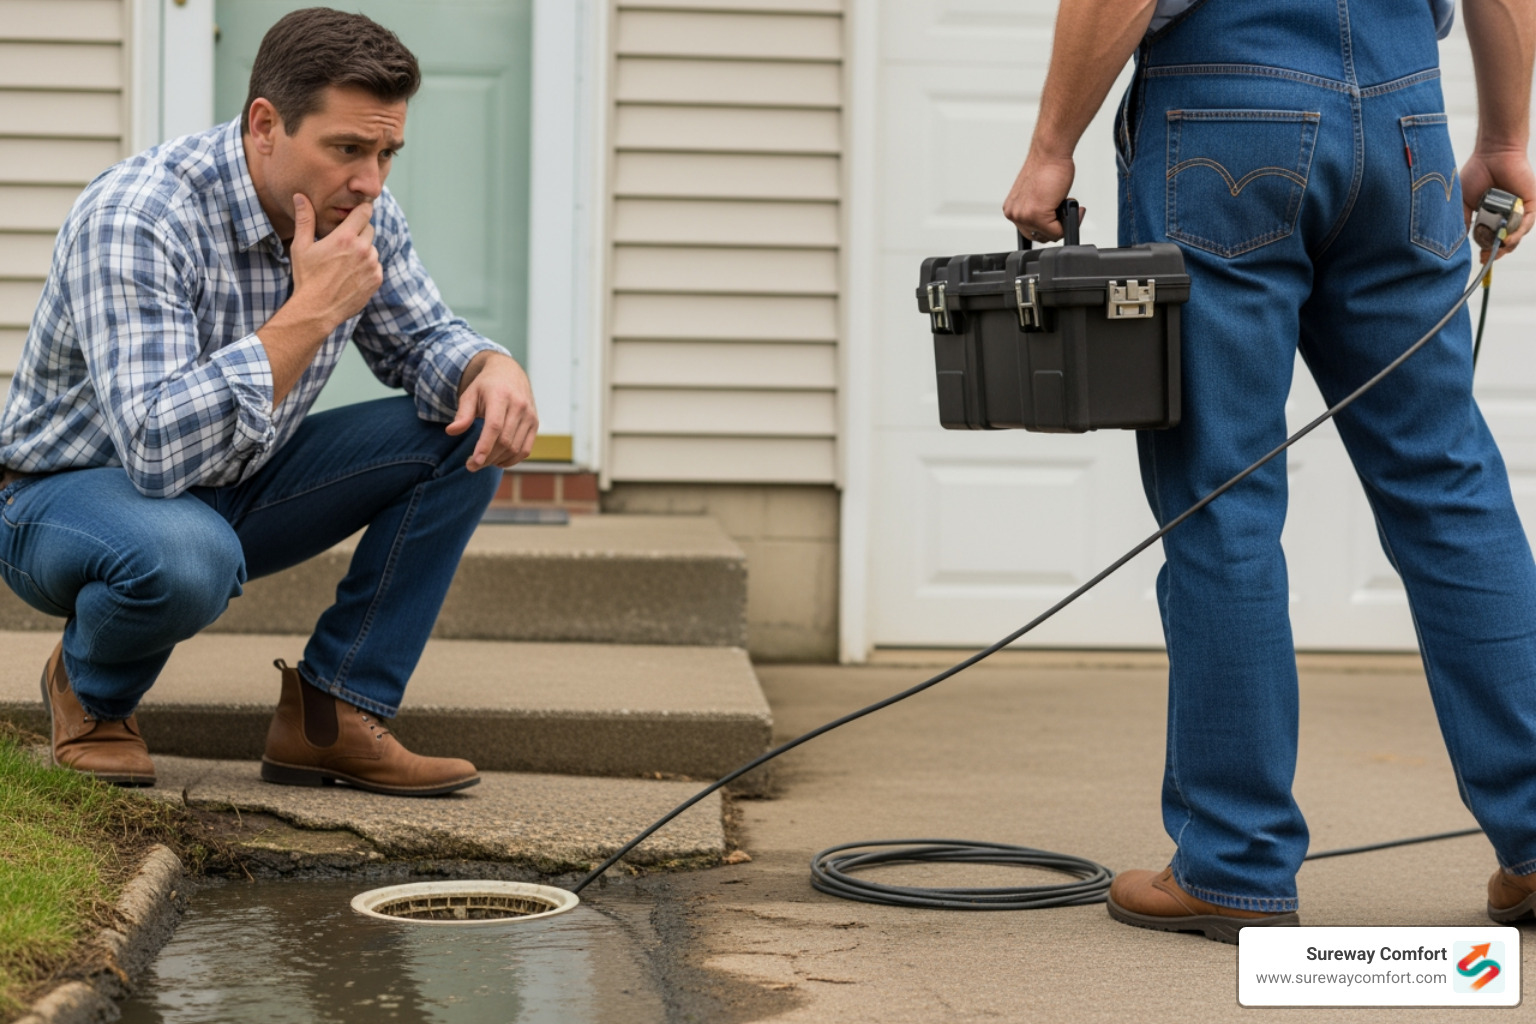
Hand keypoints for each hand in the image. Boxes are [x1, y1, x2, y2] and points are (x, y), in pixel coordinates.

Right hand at [289, 196, 382, 326]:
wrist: (317, 309)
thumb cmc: (306, 277)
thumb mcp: (301, 246)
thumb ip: (305, 219)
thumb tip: (300, 196)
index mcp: (345, 237)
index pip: (364, 212)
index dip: (361, 210)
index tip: (355, 213)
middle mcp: (362, 249)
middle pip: (369, 229)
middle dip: (358, 231)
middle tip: (343, 243)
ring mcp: (372, 265)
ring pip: (373, 248)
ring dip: (363, 251)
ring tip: (344, 263)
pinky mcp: (377, 279)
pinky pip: (376, 265)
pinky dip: (367, 267)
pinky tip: (351, 275)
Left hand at [447, 351, 537, 470]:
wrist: (510, 373)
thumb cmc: (486, 386)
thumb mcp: (470, 394)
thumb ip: (462, 414)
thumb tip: (451, 431)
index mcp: (500, 395)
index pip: (494, 426)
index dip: (485, 446)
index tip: (474, 462)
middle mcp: (519, 405)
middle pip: (504, 441)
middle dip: (487, 458)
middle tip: (471, 465)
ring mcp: (529, 415)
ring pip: (515, 448)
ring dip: (498, 460)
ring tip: (483, 462)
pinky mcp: (535, 423)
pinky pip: (526, 449)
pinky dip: (512, 460)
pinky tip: (499, 461)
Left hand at [1003, 150, 1081, 242]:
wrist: (1049, 153)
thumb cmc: (1046, 168)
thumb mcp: (1036, 196)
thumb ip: (1037, 211)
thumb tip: (1049, 223)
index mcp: (1012, 210)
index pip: (1030, 232)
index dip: (1048, 225)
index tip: (1057, 215)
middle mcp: (1015, 214)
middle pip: (1040, 236)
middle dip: (1056, 226)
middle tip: (1064, 209)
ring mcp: (1024, 216)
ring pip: (1050, 235)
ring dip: (1063, 222)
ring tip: (1064, 203)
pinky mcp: (1037, 215)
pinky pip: (1058, 232)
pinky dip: (1069, 221)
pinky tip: (1067, 203)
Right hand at [1459, 148, 1535, 261]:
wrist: (1493, 154)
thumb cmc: (1476, 174)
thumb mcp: (1463, 203)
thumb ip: (1463, 221)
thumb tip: (1457, 242)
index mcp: (1491, 215)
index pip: (1491, 238)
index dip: (1488, 250)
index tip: (1481, 259)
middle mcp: (1506, 214)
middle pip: (1506, 240)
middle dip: (1498, 251)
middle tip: (1488, 257)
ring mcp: (1519, 209)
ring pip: (1517, 234)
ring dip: (1508, 244)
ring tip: (1498, 249)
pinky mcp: (1531, 203)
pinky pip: (1528, 222)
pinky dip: (1518, 232)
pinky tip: (1508, 238)